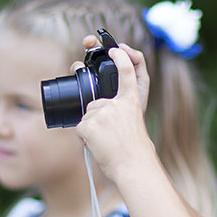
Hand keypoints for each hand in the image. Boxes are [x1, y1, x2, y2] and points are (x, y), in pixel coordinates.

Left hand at [74, 44, 153, 179]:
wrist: (133, 166)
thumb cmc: (135, 152)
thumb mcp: (133, 126)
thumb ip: (121, 115)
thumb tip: (102, 117)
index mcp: (132, 102)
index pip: (126, 72)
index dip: (120, 58)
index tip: (114, 49)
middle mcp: (116, 104)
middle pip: (95, 103)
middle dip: (96, 118)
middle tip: (108, 137)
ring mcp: (101, 112)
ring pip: (87, 116)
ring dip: (91, 130)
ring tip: (105, 144)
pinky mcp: (88, 124)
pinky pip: (80, 129)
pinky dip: (85, 139)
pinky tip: (97, 146)